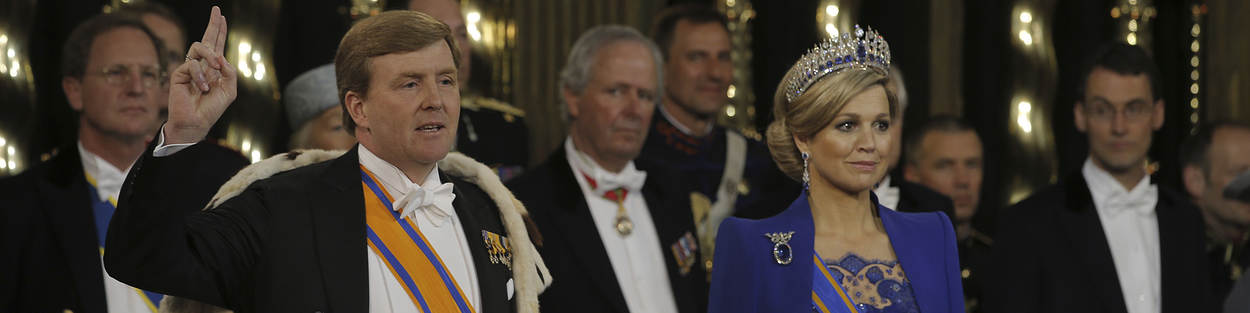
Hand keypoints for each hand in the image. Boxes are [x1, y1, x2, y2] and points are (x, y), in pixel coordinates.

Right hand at [165, 6, 236, 144]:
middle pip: (207, 39)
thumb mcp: (229, 90)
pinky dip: (200, 76)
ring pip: (200, 47)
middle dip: (213, 24)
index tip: (221, 17)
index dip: (219, 32)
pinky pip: (192, 65)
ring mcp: (190, 68)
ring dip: (211, 56)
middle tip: (216, 10)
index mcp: (214, 69)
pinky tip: (202, 88)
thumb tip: (221, 56)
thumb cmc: (212, 109)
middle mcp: (202, 65)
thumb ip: (230, 72)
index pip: (217, 46)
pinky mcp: (179, 73)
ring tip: (215, 69)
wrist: (196, 122)